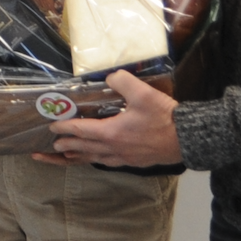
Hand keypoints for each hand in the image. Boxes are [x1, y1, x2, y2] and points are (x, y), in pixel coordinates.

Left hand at [42, 71, 180, 166]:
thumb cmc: (164, 117)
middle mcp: (113, 148)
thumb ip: (122, 81)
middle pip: (83, 149)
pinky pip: (108, 163)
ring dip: (78, 157)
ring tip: (66, 157)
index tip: (52, 128)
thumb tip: (110, 77)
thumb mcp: (143, 93)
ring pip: (94, 159)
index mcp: (111, 133)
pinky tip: (97, 159)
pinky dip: (96, 161)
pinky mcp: (134, 162)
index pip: (80, 130)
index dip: (64, 128)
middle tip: (52, 146)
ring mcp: (124, 158)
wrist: (188, 139)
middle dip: (66, 146)